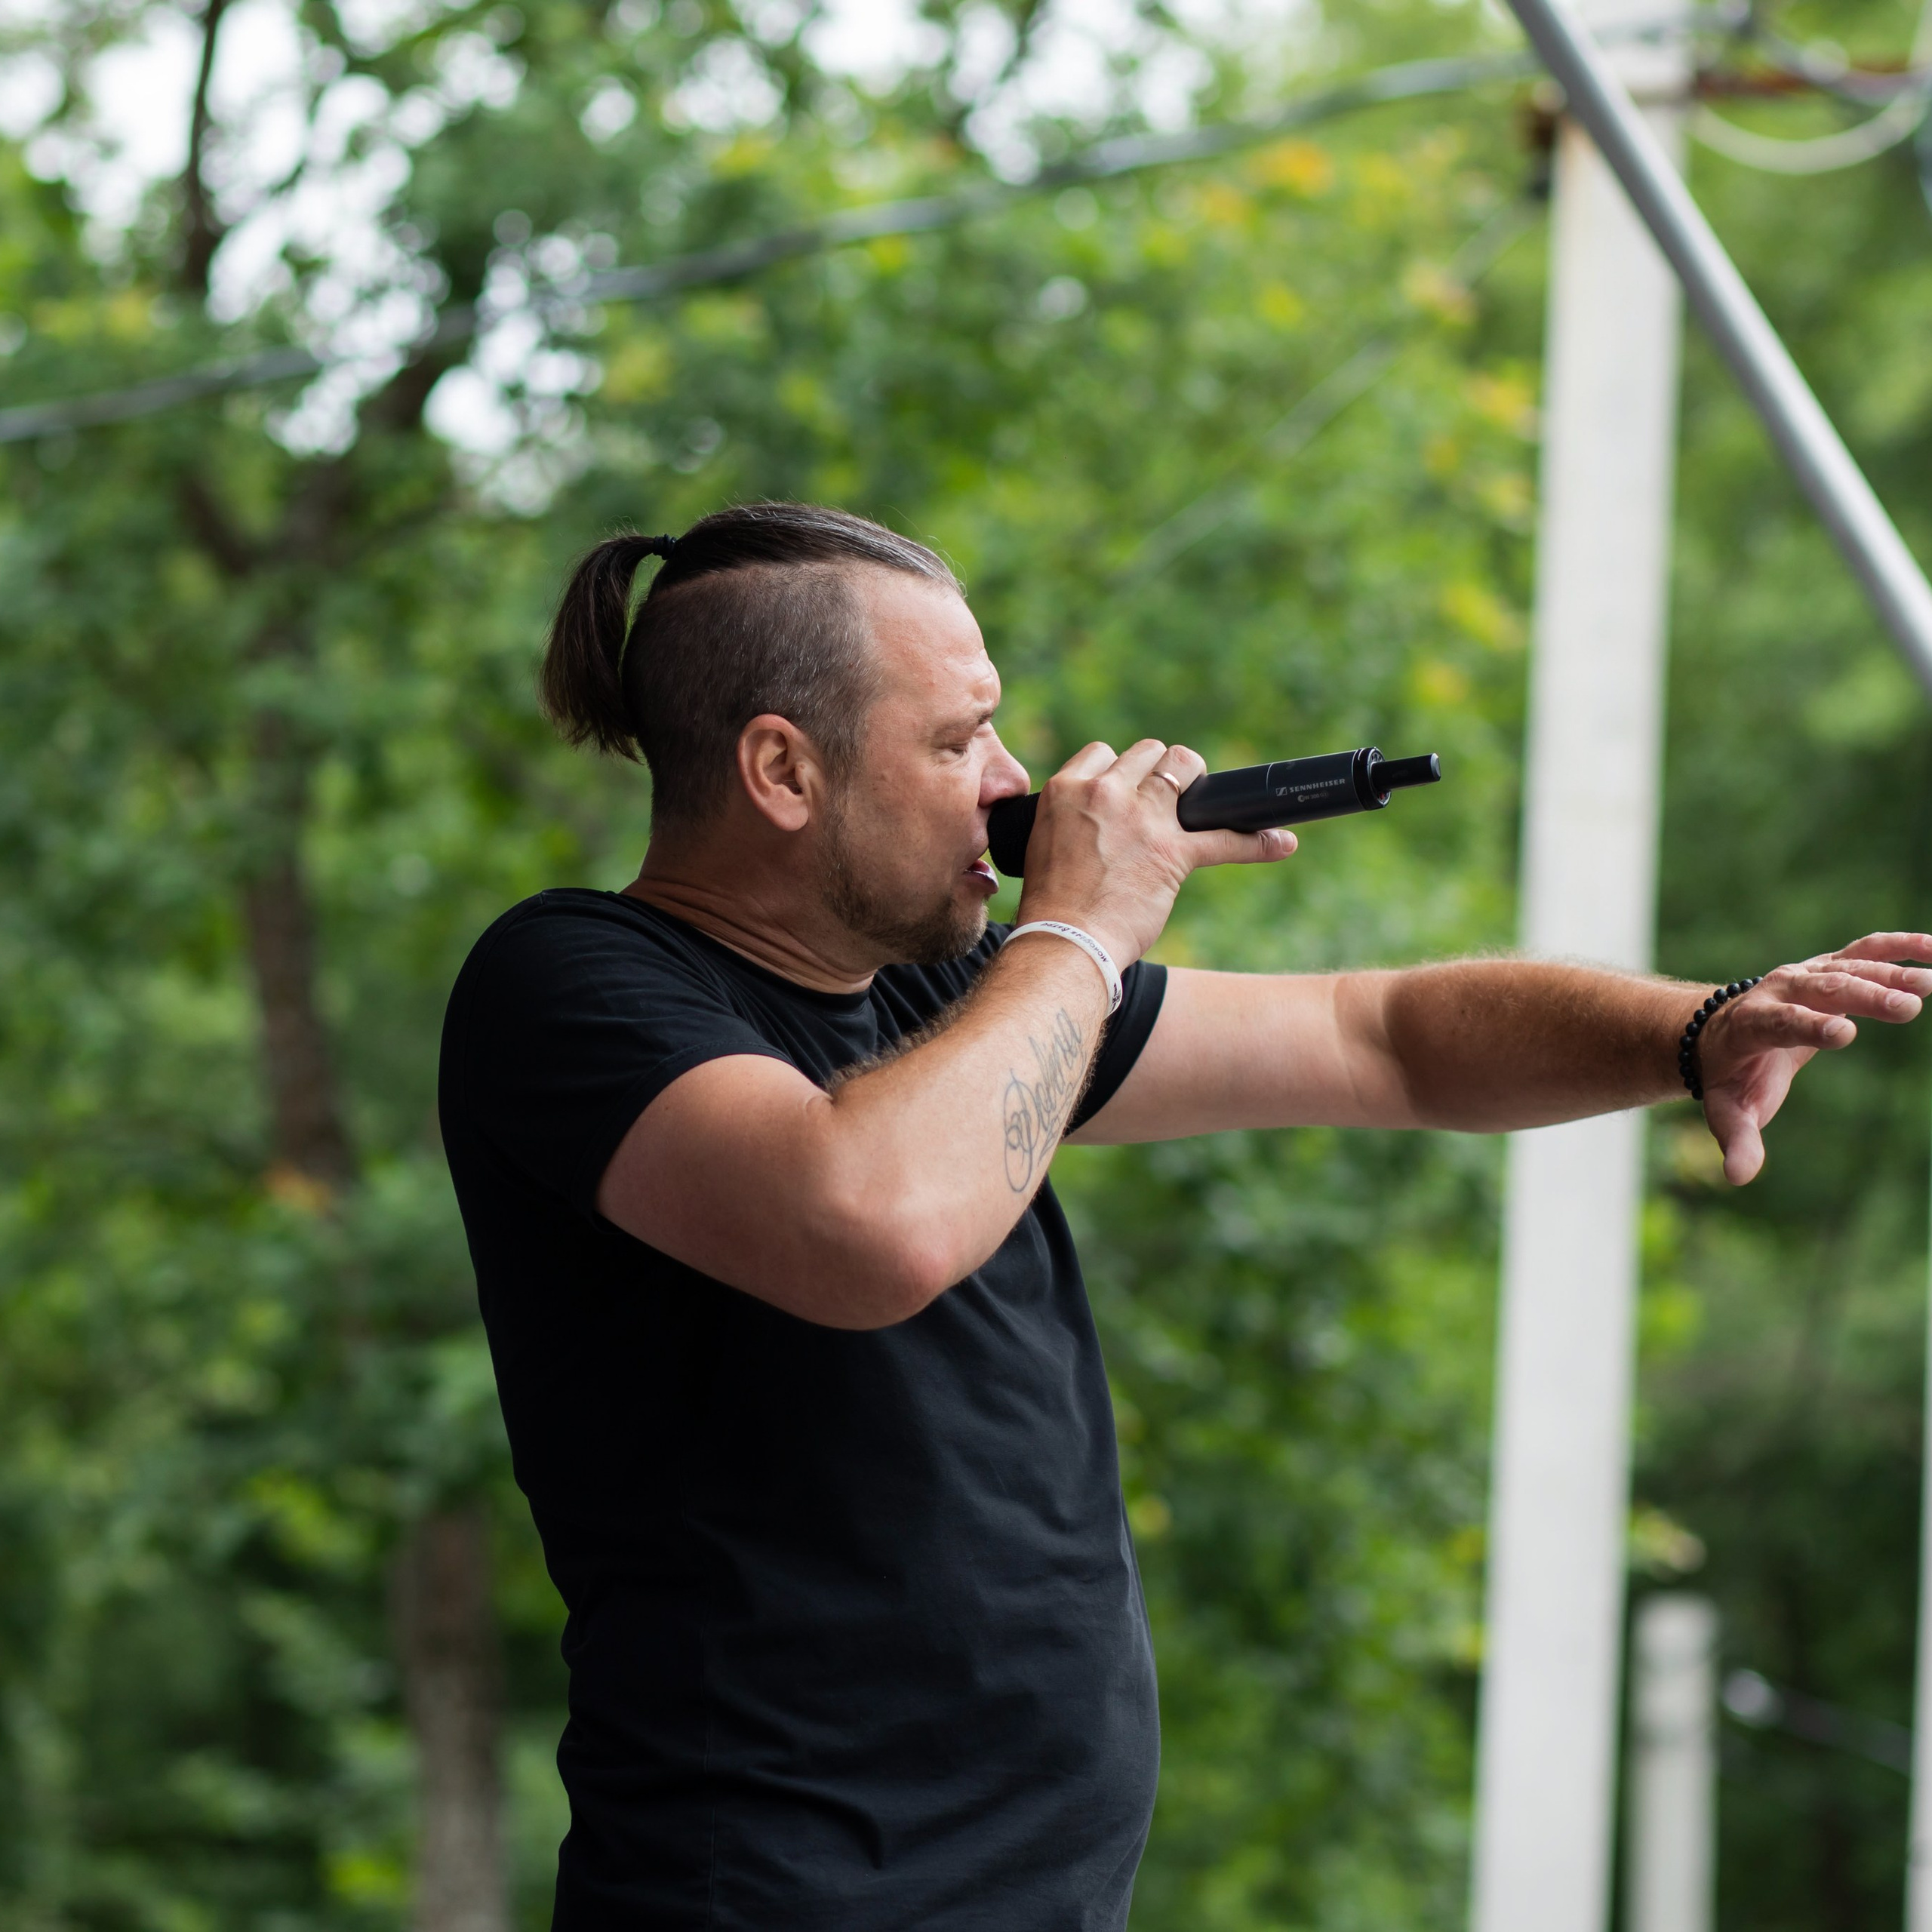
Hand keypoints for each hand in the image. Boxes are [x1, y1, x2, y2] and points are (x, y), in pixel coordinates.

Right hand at [1014, 738, 1294, 966]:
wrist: (1063, 944)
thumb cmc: (1053, 906)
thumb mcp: (1046, 842)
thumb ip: (1073, 820)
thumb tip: (1102, 823)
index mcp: (1066, 789)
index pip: (1103, 753)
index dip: (1121, 772)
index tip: (1128, 792)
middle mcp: (1104, 793)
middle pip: (1149, 752)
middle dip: (1161, 773)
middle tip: (1168, 801)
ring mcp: (1141, 819)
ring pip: (1184, 767)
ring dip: (1198, 786)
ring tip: (1206, 807)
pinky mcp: (1173, 853)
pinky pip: (1225, 838)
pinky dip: (1258, 842)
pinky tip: (1282, 843)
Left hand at [1698, 932, 1931, 1184]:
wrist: (1720, 1032)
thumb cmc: (1731, 1079)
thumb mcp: (1728, 1112)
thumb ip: (1737, 1141)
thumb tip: (1737, 1177)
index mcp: (1751, 1026)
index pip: (1779, 1022)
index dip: (1807, 1026)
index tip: (1842, 1033)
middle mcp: (1775, 991)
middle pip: (1820, 990)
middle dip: (1861, 996)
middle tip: (1906, 1007)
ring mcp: (1803, 975)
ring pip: (1846, 968)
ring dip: (1886, 974)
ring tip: (1928, 985)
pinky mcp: (1827, 966)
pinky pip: (1864, 951)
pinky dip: (1897, 946)